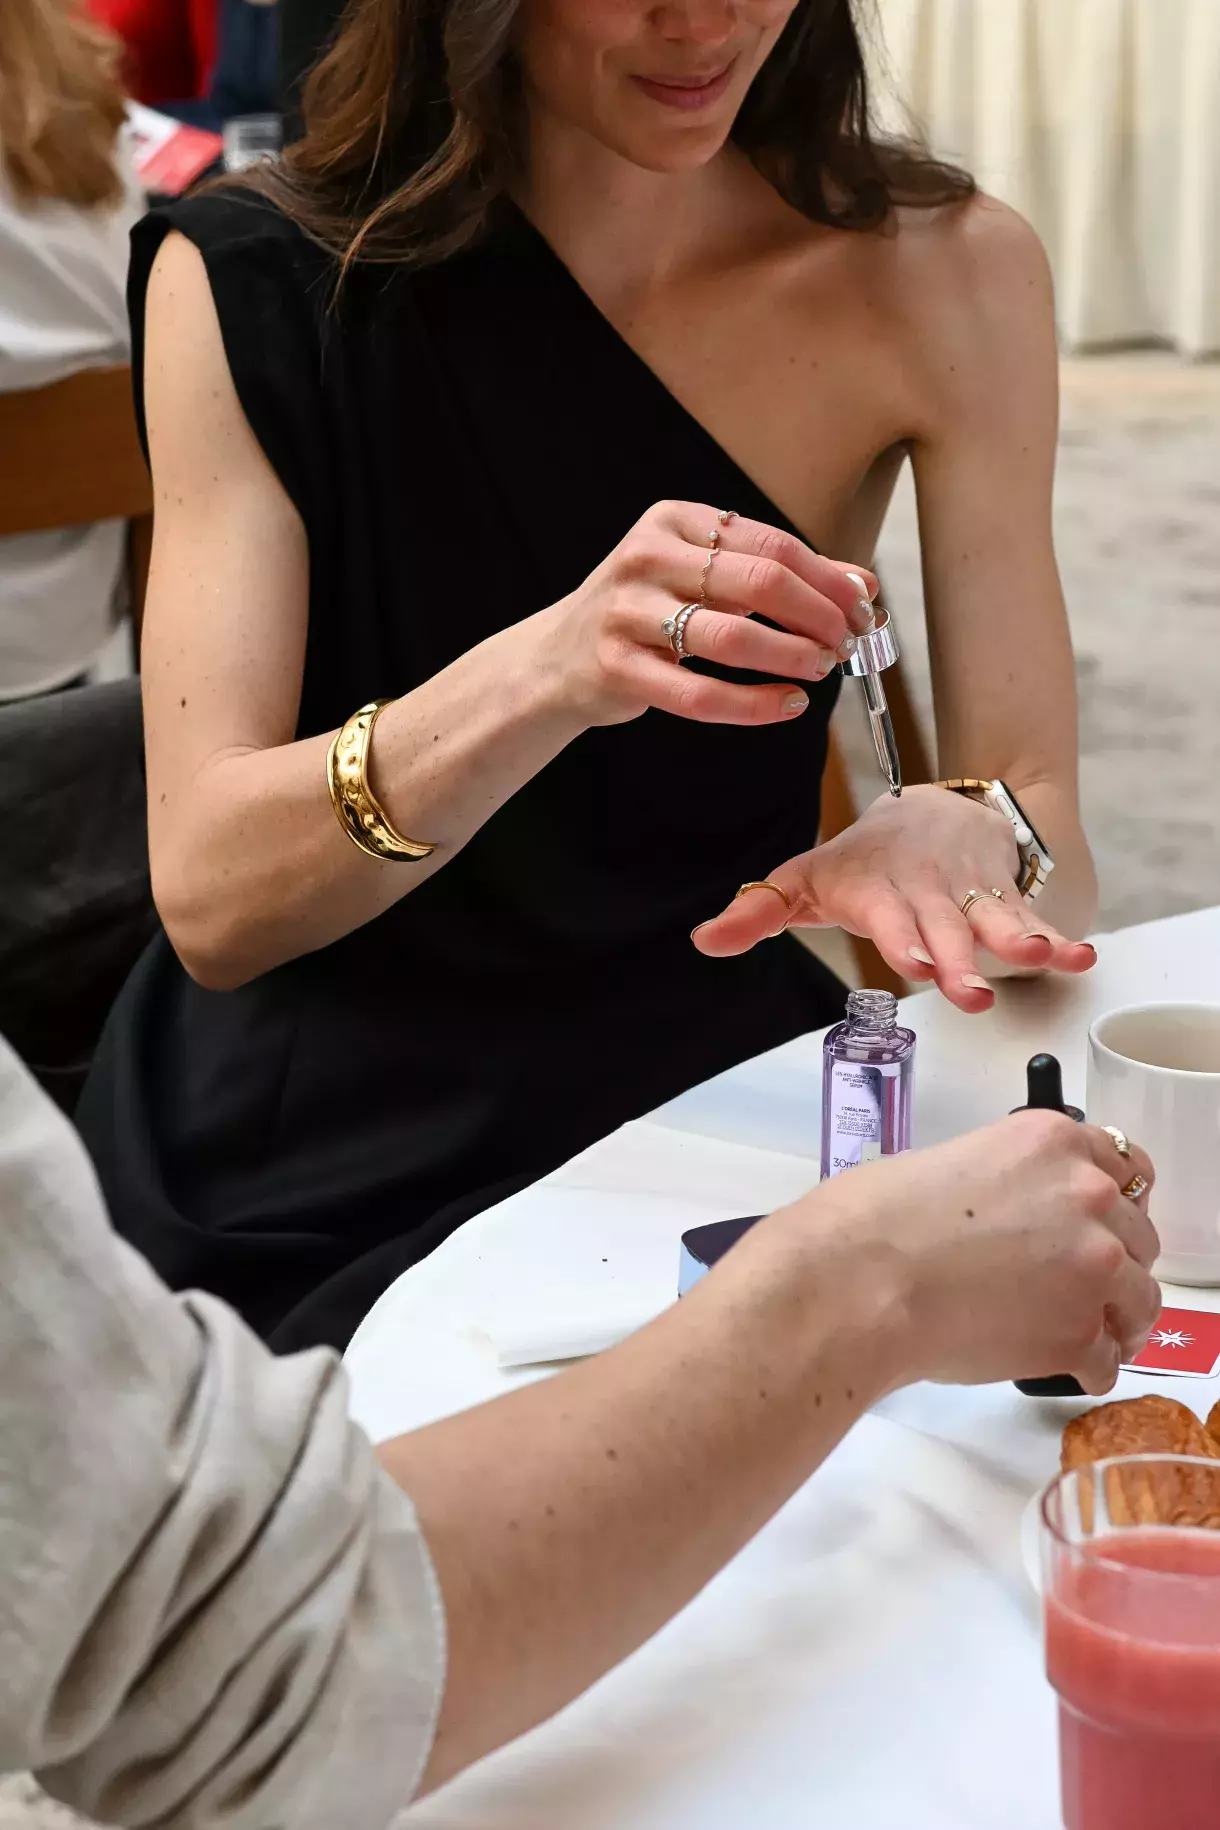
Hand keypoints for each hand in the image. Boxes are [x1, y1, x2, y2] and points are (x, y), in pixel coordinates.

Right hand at [535, 499, 877, 727]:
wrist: (557, 659)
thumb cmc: (646, 613)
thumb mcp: (702, 576)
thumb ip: (777, 575)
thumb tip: (863, 586)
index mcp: (674, 521)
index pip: (772, 544)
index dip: (827, 579)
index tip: (862, 607)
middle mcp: (646, 558)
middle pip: (758, 582)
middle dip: (817, 615)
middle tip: (846, 642)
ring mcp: (627, 614)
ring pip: (730, 637)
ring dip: (791, 656)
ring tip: (822, 669)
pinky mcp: (618, 669)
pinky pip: (699, 693)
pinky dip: (754, 704)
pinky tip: (787, 706)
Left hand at [692, 783, 1095, 1012]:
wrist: (927, 809)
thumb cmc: (858, 862)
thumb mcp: (803, 880)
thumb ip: (757, 913)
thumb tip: (703, 939)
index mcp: (876, 889)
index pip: (888, 916)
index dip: (901, 939)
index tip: (913, 962)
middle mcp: (925, 891)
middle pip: (944, 927)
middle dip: (959, 958)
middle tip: (970, 990)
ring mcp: (967, 894)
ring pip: (994, 919)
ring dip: (1019, 941)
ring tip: (1045, 958)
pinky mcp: (1002, 899)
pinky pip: (1030, 918)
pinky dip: (1057, 936)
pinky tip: (1081, 956)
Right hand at [780, 1114, 1159, 1395]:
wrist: (857, 1283)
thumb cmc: (874, 1220)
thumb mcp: (951, 1162)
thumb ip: (1008, 1181)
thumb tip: (1012, 1216)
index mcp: (1053, 1142)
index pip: (1126, 1167)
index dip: (1112, 1203)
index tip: (1100, 1225)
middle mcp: (1088, 1196)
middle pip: (1139, 1237)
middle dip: (1112, 1262)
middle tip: (1073, 1284)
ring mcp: (1093, 1267)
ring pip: (1141, 1300)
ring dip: (1115, 1317)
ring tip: (1078, 1334)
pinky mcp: (1079, 1334)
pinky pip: (1109, 1360)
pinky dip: (1087, 1367)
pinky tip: (1058, 1367)